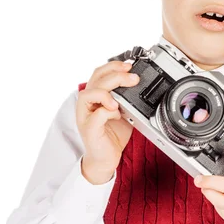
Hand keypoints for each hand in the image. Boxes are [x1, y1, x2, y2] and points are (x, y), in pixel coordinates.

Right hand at [76, 60, 139, 176]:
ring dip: (107, 92)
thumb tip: (138, 83)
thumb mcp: (123, 111)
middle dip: (117, 75)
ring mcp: (86, 115)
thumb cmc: (112, 134)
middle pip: (97, 79)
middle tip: (133, 78)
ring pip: (90, 93)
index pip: (99, 73)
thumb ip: (126, 98)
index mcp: (95, 96)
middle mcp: (87, 103)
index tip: (129, 65)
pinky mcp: (89, 129)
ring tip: (120, 100)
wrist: (106, 157)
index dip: (113, 66)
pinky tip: (117, 115)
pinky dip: (108, 112)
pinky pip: (96, 115)